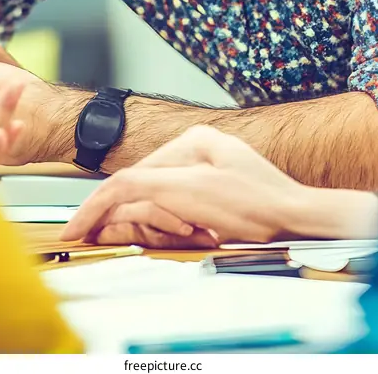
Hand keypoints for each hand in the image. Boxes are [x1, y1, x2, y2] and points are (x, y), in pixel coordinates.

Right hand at [64, 126, 305, 247]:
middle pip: (145, 195)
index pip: (129, 177)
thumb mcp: (194, 194)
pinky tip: (205, 234)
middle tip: (183, 233)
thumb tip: (110, 193)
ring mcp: (204, 175)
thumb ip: (147, 190)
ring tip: (203, 233)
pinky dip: (182, 231)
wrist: (301, 221)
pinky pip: (178, 216)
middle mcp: (194, 153)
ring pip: (160, 209)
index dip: (99, 206)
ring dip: (172, 229)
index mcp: (190, 142)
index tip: (75, 229)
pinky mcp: (212, 198)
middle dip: (154, 221)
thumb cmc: (257, 203)